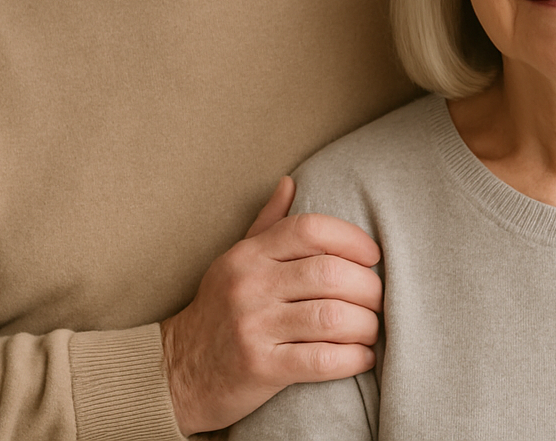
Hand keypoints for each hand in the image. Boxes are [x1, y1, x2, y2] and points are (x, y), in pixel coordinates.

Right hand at [161, 176, 383, 435]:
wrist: (176, 372)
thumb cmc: (218, 312)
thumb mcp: (235, 261)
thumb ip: (267, 224)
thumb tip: (291, 181)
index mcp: (250, 255)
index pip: (310, 229)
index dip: (351, 238)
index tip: (372, 256)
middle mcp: (250, 285)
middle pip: (330, 273)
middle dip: (368, 287)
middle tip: (379, 299)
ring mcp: (254, 326)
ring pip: (332, 317)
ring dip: (366, 325)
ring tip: (372, 329)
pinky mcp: (260, 368)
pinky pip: (322, 360)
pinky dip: (353, 359)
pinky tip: (362, 357)